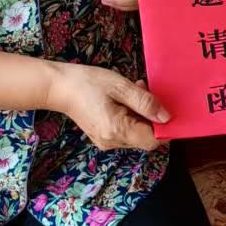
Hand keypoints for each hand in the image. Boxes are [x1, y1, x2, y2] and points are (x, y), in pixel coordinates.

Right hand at [48, 62, 169, 151]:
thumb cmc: (88, 83)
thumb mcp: (120, 87)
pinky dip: (130, 116)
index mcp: (118, 130)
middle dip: (151, 116)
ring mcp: (106, 141)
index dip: (164, 127)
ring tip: (132, 90)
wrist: (59, 87)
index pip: (153, 140)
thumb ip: (145, 102)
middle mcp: (113, 142)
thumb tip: (166, 117)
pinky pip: (125, 131)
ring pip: (136, 133)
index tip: (164, 107)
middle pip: (145, 137)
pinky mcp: (102, 137)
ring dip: (141, 114)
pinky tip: (123, 99)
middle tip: (143, 90)